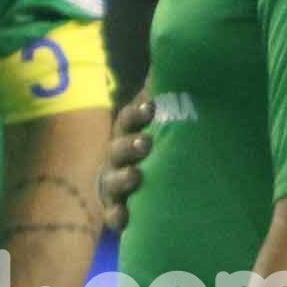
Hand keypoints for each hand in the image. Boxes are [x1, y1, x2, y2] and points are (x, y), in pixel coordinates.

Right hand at [98, 84, 155, 233]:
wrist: (136, 189)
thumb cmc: (154, 151)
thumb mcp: (162, 126)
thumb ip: (167, 101)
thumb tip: (174, 68)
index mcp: (129, 134)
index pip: (129, 119)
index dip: (137, 114)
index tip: (151, 108)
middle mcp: (117, 157)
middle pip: (118, 148)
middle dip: (130, 145)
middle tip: (146, 143)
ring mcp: (113, 185)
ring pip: (113, 180)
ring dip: (123, 177)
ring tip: (135, 176)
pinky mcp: (115, 210)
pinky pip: (112, 214)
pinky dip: (117, 216)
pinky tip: (124, 218)